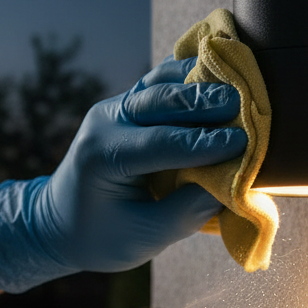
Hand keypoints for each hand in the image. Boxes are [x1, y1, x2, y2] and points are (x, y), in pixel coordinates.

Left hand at [0, 56, 244, 292]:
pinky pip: (161, 82)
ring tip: (242, 83)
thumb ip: (187, 212)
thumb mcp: (144, 237)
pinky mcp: (128, 105)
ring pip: (161, 82)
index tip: (243, 143)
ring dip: (202, 81)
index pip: (161, 144)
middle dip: (207, 101)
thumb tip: (235, 186)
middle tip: (249, 103)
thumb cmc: (100, 236)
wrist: (59, 223)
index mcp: (104, 156)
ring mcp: (115, 108)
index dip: (205, 144)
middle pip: (161, 101)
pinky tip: (222, 71)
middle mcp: (106, 122)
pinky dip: (191, 76)